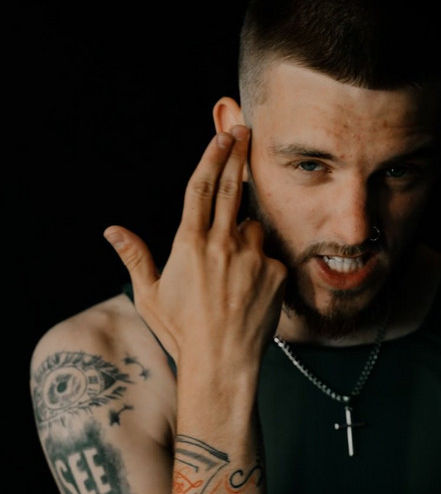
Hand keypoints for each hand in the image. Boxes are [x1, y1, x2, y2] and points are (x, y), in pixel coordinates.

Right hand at [104, 125, 286, 373]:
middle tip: (245, 131)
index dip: (211, 158)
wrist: (223, 362)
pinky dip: (261, 263)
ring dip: (246, 236)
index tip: (222, 137)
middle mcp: (222, 244)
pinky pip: (269, 256)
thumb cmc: (183, 331)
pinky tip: (250, 289)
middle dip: (239, 155)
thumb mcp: (150, 296)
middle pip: (232, 188)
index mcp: (190, 245)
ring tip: (234, 271)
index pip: (201, 189)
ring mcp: (252, 257)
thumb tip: (112, 231)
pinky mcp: (275, 271)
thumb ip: (136, 257)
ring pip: (253, 228)